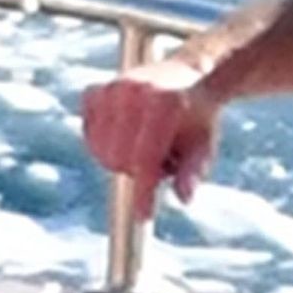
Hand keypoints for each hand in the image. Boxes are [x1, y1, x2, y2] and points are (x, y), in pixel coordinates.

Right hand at [81, 57, 219, 220]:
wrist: (187, 77)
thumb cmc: (197, 118)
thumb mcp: (204, 145)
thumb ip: (193, 171)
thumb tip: (184, 197)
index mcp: (165, 102)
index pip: (145, 158)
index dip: (144, 192)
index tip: (143, 215)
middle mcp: (133, 91)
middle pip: (118, 159)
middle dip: (137, 172)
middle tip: (160, 161)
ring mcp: (110, 89)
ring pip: (100, 151)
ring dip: (120, 159)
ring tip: (145, 146)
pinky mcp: (95, 91)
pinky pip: (88, 135)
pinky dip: (102, 143)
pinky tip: (125, 135)